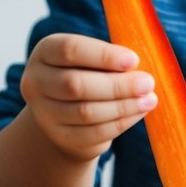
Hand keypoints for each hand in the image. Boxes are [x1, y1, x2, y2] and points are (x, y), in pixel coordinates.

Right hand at [19, 33, 156, 161]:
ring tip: (149, 99)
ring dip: (123, 106)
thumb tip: (140, 68)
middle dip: (117, 85)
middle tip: (147, 83)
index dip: (103, 55)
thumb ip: (110, 58)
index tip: (134, 60)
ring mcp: (44, 113)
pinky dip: (120, 123)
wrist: (67, 111)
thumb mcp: (92, 58)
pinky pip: (93, 133)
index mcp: (44, 52)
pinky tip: (139, 113)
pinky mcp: (60, 136)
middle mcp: (36, 82)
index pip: (69, 50)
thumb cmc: (88, 73)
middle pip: (76, 85)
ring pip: (86, 112)